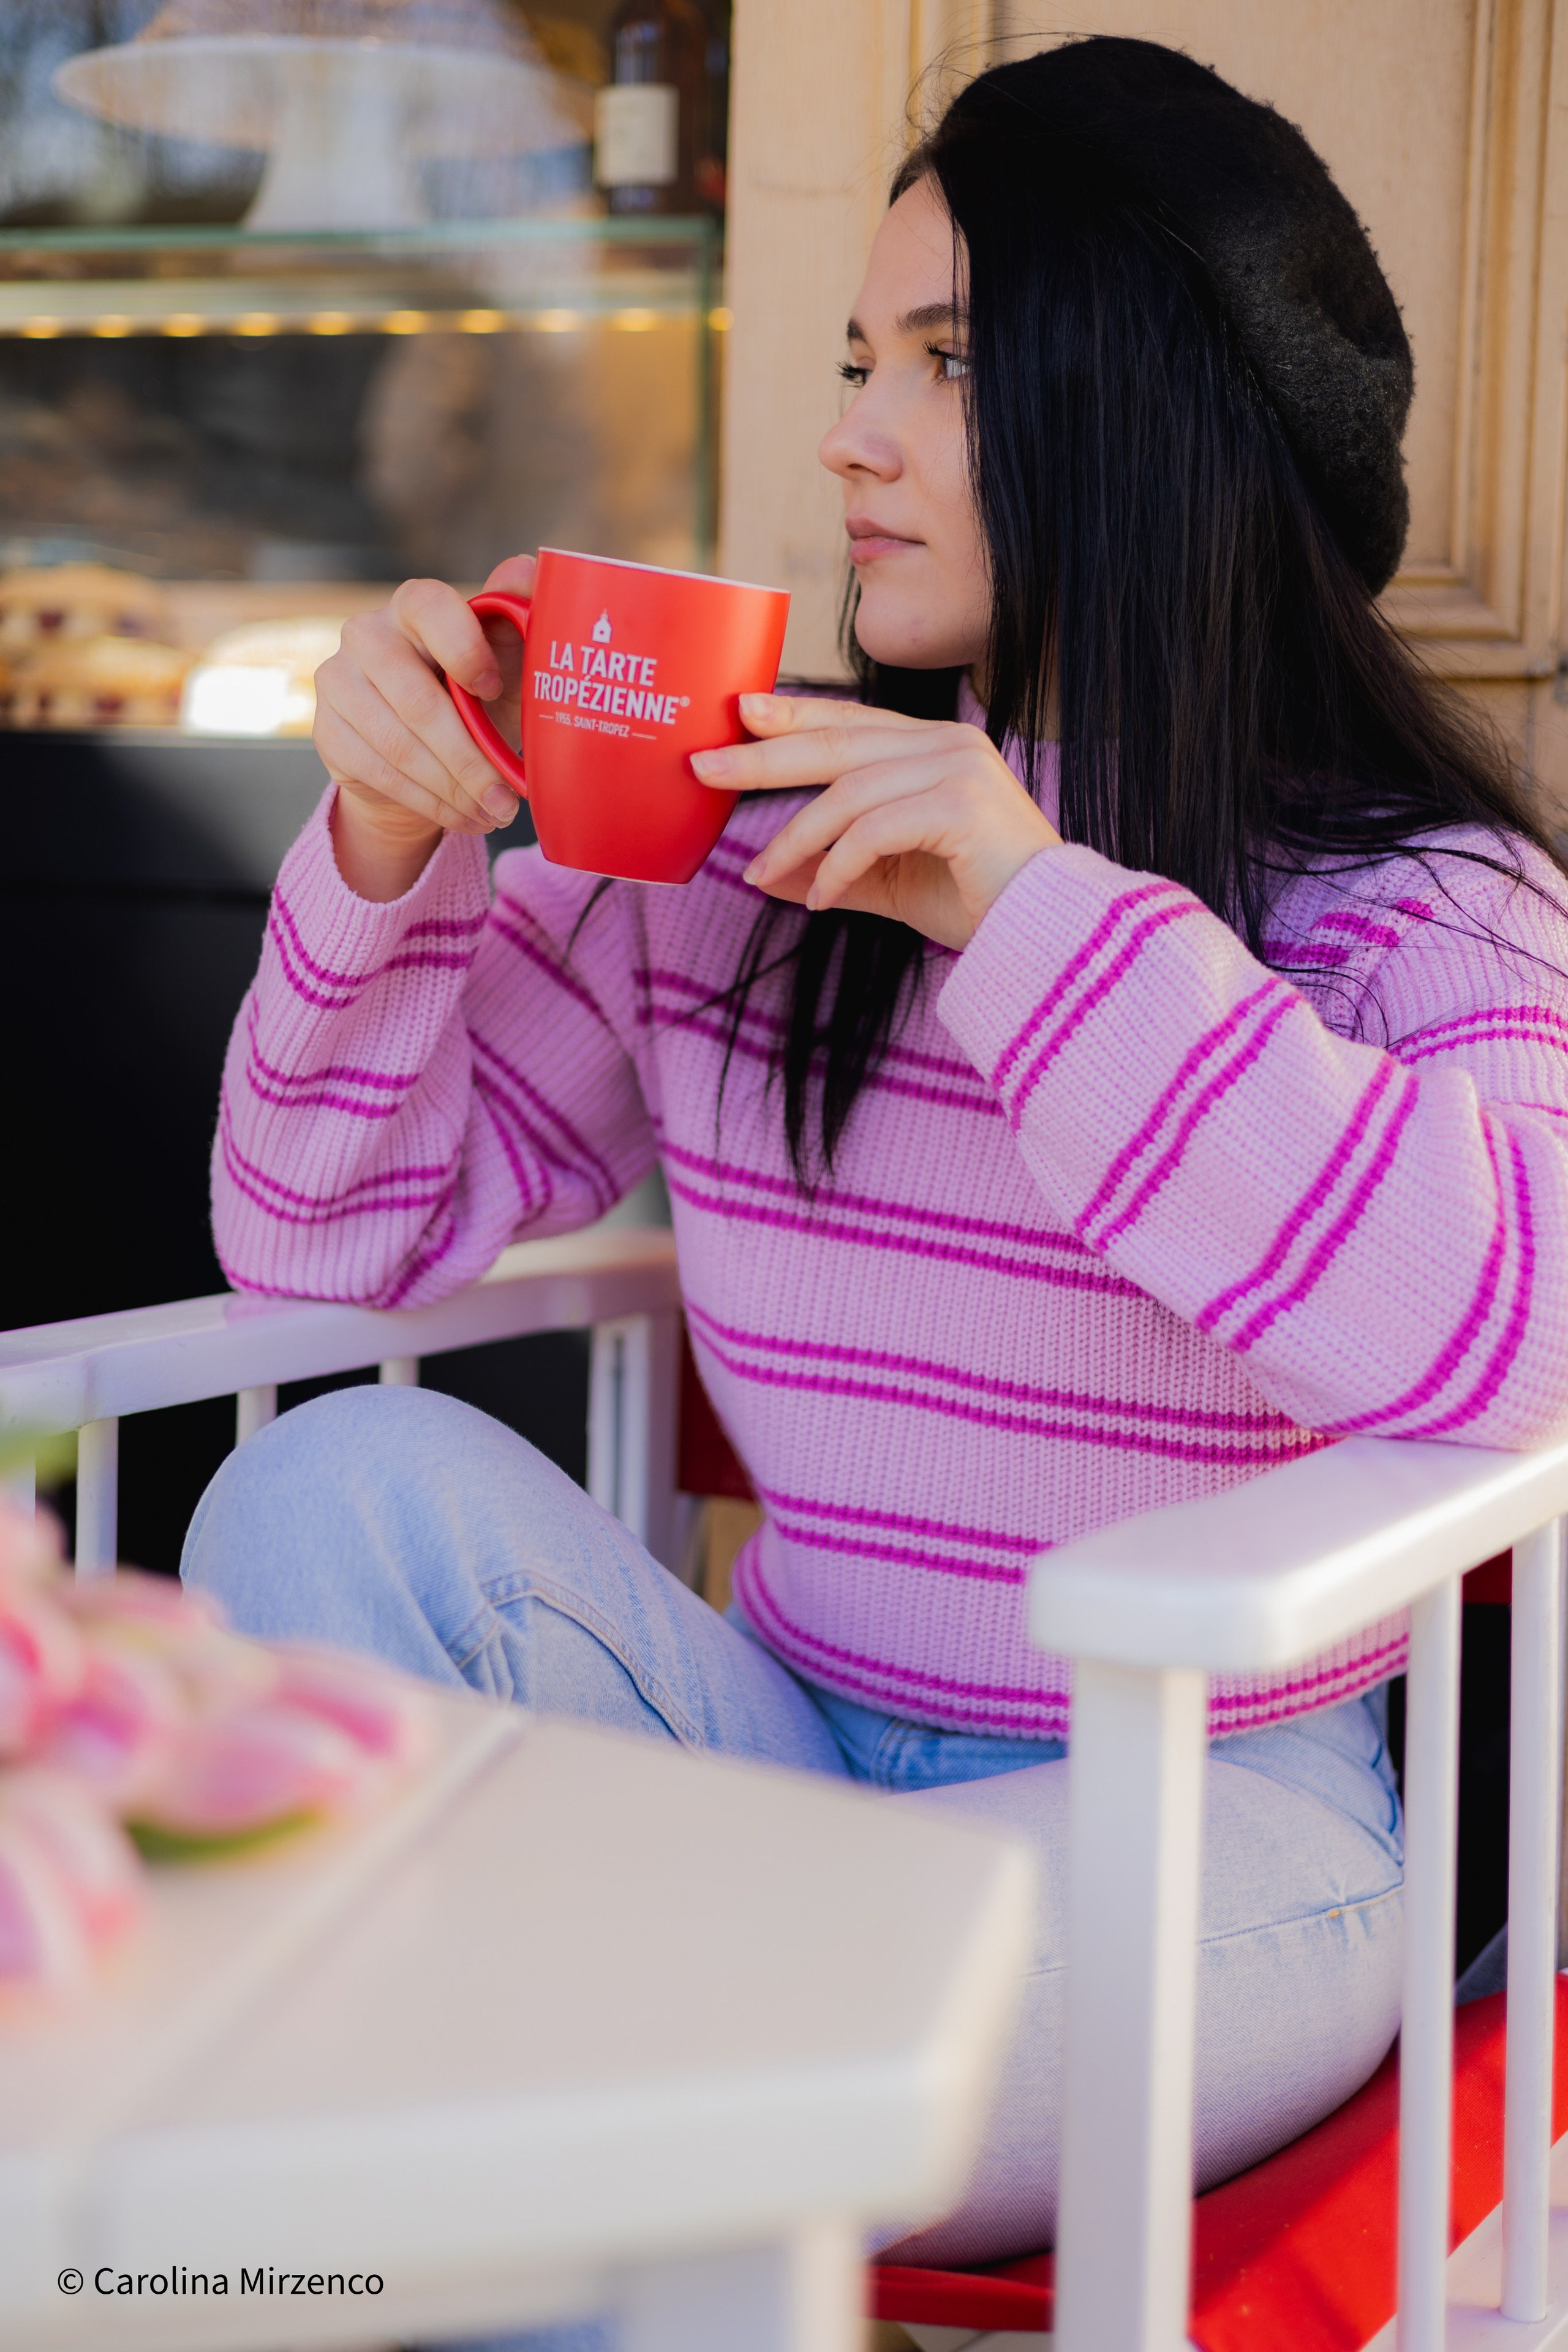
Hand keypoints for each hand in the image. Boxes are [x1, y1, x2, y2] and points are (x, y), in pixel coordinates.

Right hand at [314, 554, 535, 901]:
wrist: (424, 750)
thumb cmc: (477, 696)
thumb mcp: (508, 662)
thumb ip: (518, 617)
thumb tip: (531, 568)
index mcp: (415, 605)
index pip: (430, 608)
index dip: (464, 649)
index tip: (495, 688)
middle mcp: (366, 633)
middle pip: (416, 699)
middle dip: (470, 759)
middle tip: (509, 798)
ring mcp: (338, 681)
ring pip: (399, 745)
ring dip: (454, 789)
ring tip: (494, 812)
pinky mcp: (327, 730)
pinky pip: (381, 774)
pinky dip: (430, 802)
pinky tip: (463, 816)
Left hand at [689, 694, 1059, 949]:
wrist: (1049, 933)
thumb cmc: (978, 903)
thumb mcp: (891, 881)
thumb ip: (834, 868)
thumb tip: (766, 874)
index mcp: (935, 747)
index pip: (851, 721)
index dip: (793, 715)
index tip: (739, 715)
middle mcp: (947, 744)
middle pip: (837, 741)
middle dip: (766, 756)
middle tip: (705, 768)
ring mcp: (958, 768)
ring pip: (848, 791)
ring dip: (794, 837)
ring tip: (761, 876)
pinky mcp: (962, 805)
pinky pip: (873, 830)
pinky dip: (837, 867)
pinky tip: (822, 900)